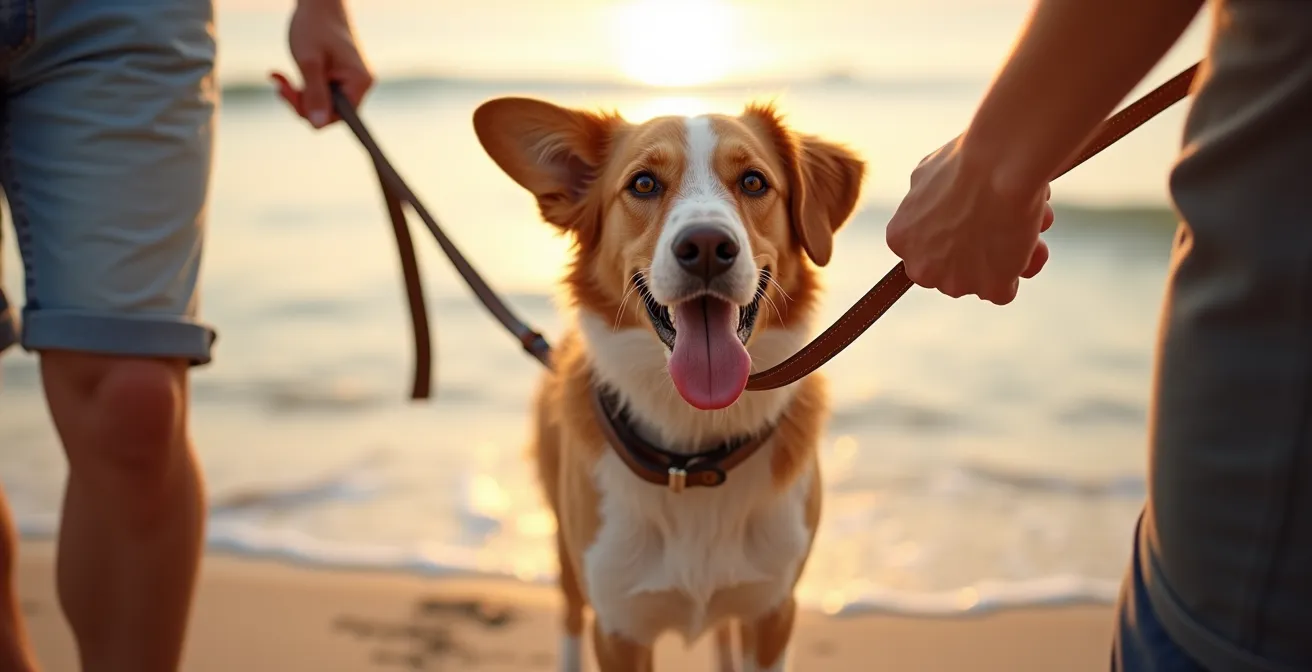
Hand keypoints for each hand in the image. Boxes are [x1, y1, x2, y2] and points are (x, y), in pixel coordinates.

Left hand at [270, 0, 372, 128]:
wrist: (318, 4)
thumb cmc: (314, 27)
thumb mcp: (308, 62)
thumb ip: (315, 94)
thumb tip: (317, 125)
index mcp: (359, 83)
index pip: (338, 118)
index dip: (312, 113)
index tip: (289, 92)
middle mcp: (360, 86)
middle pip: (329, 115)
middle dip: (301, 102)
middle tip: (281, 84)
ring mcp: (350, 83)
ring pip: (322, 107)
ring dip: (299, 96)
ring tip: (281, 78)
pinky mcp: (340, 80)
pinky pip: (321, 97)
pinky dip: (302, 90)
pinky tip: (286, 78)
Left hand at [885, 136, 1053, 304]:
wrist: (1000, 164)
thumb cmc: (968, 160)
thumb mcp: (928, 174)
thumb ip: (924, 199)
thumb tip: (930, 203)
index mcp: (902, 238)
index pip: (927, 248)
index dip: (954, 234)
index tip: (973, 217)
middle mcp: (923, 268)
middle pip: (954, 267)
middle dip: (980, 246)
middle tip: (1003, 219)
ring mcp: (956, 283)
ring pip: (983, 278)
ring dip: (1004, 254)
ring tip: (1025, 220)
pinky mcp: (991, 290)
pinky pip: (1006, 289)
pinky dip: (1021, 266)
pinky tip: (1029, 239)